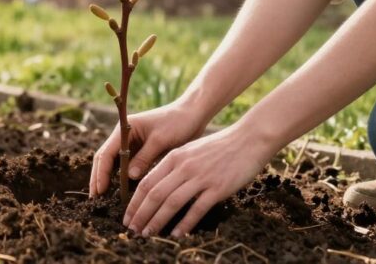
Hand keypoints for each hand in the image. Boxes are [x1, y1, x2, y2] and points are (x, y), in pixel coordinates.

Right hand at [90, 100, 206, 196]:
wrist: (192, 114)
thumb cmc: (177, 122)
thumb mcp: (161, 140)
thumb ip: (144, 157)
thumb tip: (129, 177)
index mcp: (125, 128)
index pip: (107, 153)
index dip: (102, 173)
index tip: (100, 191)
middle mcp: (124, 136)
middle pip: (105, 158)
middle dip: (99, 178)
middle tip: (95, 199)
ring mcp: (132, 143)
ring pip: (114, 163)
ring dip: (108, 178)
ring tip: (103, 198)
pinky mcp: (141, 150)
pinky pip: (127, 165)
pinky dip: (122, 177)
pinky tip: (121, 191)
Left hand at [122, 124, 275, 237]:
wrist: (248, 140)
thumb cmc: (219, 147)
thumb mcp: (190, 151)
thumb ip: (174, 166)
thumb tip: (158, 186)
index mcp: (174, 157)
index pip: (147, 182)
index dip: (134, 202)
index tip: (128, 216)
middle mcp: (183, 167)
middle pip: (155, 194)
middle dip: (141, 214)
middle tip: (133, 230)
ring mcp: (200, 177)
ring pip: (171, 202)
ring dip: (157, 221)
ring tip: (148, 234)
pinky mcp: (217, 188)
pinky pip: (196, 209)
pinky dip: (185, 223)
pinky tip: (177, 234)